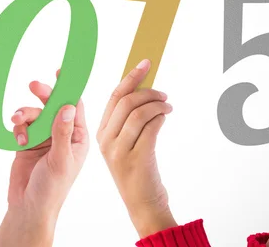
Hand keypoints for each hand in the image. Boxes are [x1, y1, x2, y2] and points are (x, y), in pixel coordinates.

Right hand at [0, 74, 88, 246]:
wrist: (28, 207)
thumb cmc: (52, 189)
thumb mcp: (61, 160)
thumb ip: (62, 132)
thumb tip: (67, 106)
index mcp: (78, 137)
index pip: (76, 106)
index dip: (69, 88)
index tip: (62, 71)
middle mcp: (62, 133)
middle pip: (53, 105)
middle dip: (43, 95)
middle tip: (34, 85)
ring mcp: (44, 137)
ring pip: (34, 113)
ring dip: (25, 114)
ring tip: (17, 119)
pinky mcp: (27, 141)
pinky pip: (22, 125)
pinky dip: (18, 128)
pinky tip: (18, 138)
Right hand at [97, 59, 175, 238]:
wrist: (143, 204)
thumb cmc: (137, 170)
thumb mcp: (125, 143)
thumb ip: (129, 119)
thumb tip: (144, 89)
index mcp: (100, 133)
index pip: (114, 97)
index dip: (131, 77)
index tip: (146, 63)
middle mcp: (106, 140)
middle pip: (126, 101)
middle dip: (147, 90)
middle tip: (163, 92)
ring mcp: (119, 150)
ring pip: (139, 112)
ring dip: (158, 104)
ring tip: (168, 106)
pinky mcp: (137, 158)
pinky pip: (151, 127)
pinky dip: (161, 117)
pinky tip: (165, 117)